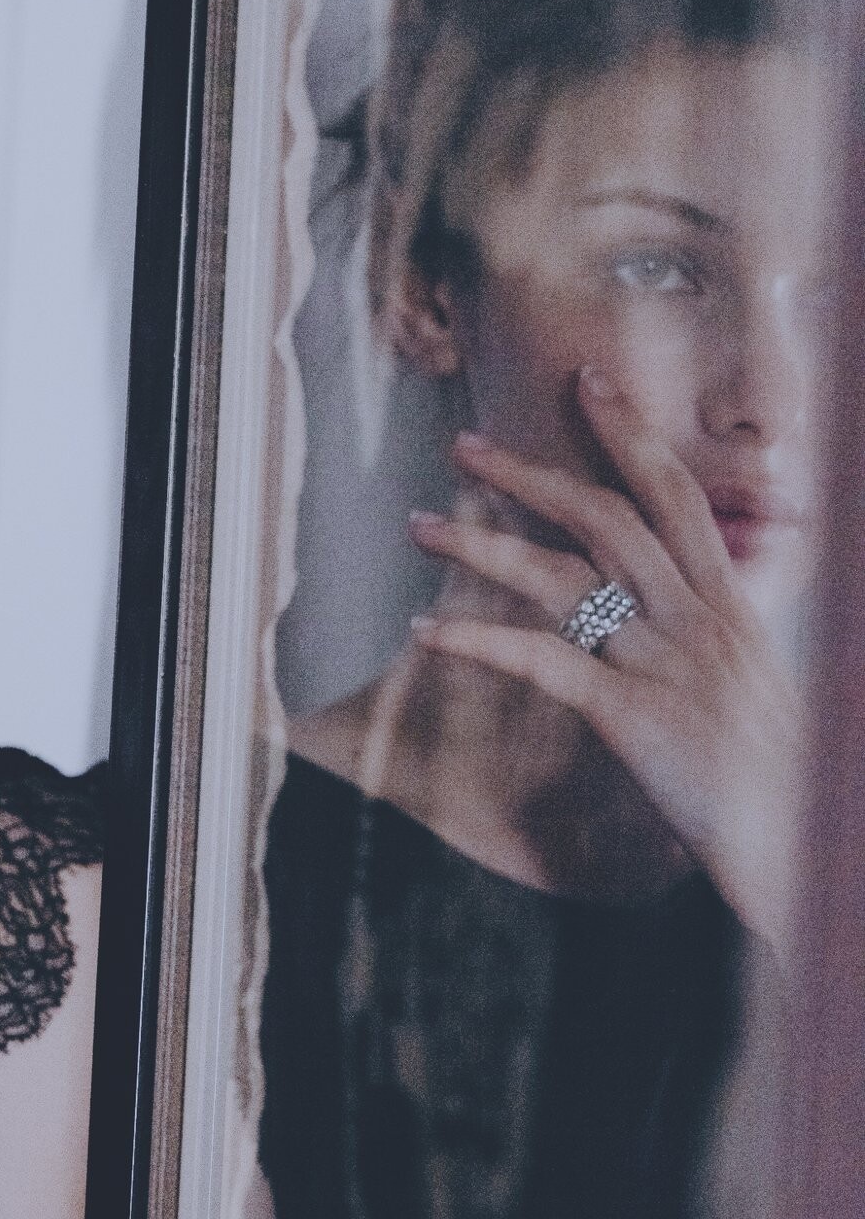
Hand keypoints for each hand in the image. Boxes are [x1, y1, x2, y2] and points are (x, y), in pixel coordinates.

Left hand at [408, 368, 801, 944]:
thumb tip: (672, 609)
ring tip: (420, 523)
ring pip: (562, 576)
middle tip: (463, 443)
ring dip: (483, 543)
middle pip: (608, 515)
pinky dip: (478, 642)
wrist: (798, 836)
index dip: (629, 433)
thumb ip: (711, 634)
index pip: (675, 493)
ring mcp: (662, 662)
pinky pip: (540, 663)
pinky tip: (427, 632)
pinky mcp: (627, 714)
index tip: (587, 382)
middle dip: (532, 472)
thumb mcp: (753, 680)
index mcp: (729, 602)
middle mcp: (696, 617)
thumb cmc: (775, 770)